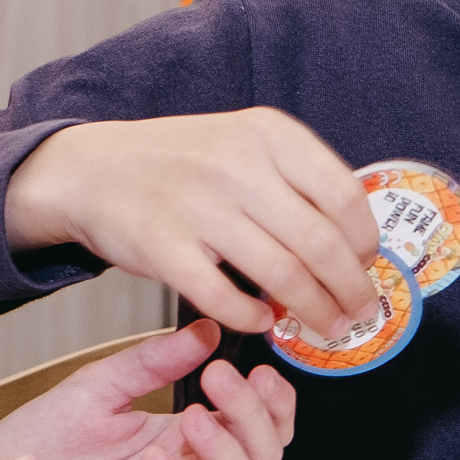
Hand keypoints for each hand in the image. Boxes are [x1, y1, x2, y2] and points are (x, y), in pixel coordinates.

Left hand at [0, 319, 296, 459]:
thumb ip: (155, 361)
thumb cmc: (47, 436)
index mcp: (190, 433)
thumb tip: (205, 331)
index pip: (261, 425)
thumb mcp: (103, 382)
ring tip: (195, 417)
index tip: (261, 367)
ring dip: (233, 456)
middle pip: (266, 459)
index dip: (274, 402)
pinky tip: (155, 457)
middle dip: (256, 417)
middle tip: (222, 379)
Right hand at [5, 110, 378, 338]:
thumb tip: (354, 241)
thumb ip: (295, 178)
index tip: (367, 265)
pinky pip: (226, 299)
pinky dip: (254, 319)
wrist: (91, 169)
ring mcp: (198, 206)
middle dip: (350, 289)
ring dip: (314, 312)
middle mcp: (237, 164)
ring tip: (325, 326)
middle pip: (321, 243)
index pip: (343, 194)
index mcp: (267, 133)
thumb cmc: (180, 163)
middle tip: (358, 311)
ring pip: (283, 276)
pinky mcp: (163, 248)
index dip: (365, 241)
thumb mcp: (242, 142)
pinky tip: (263, 321)